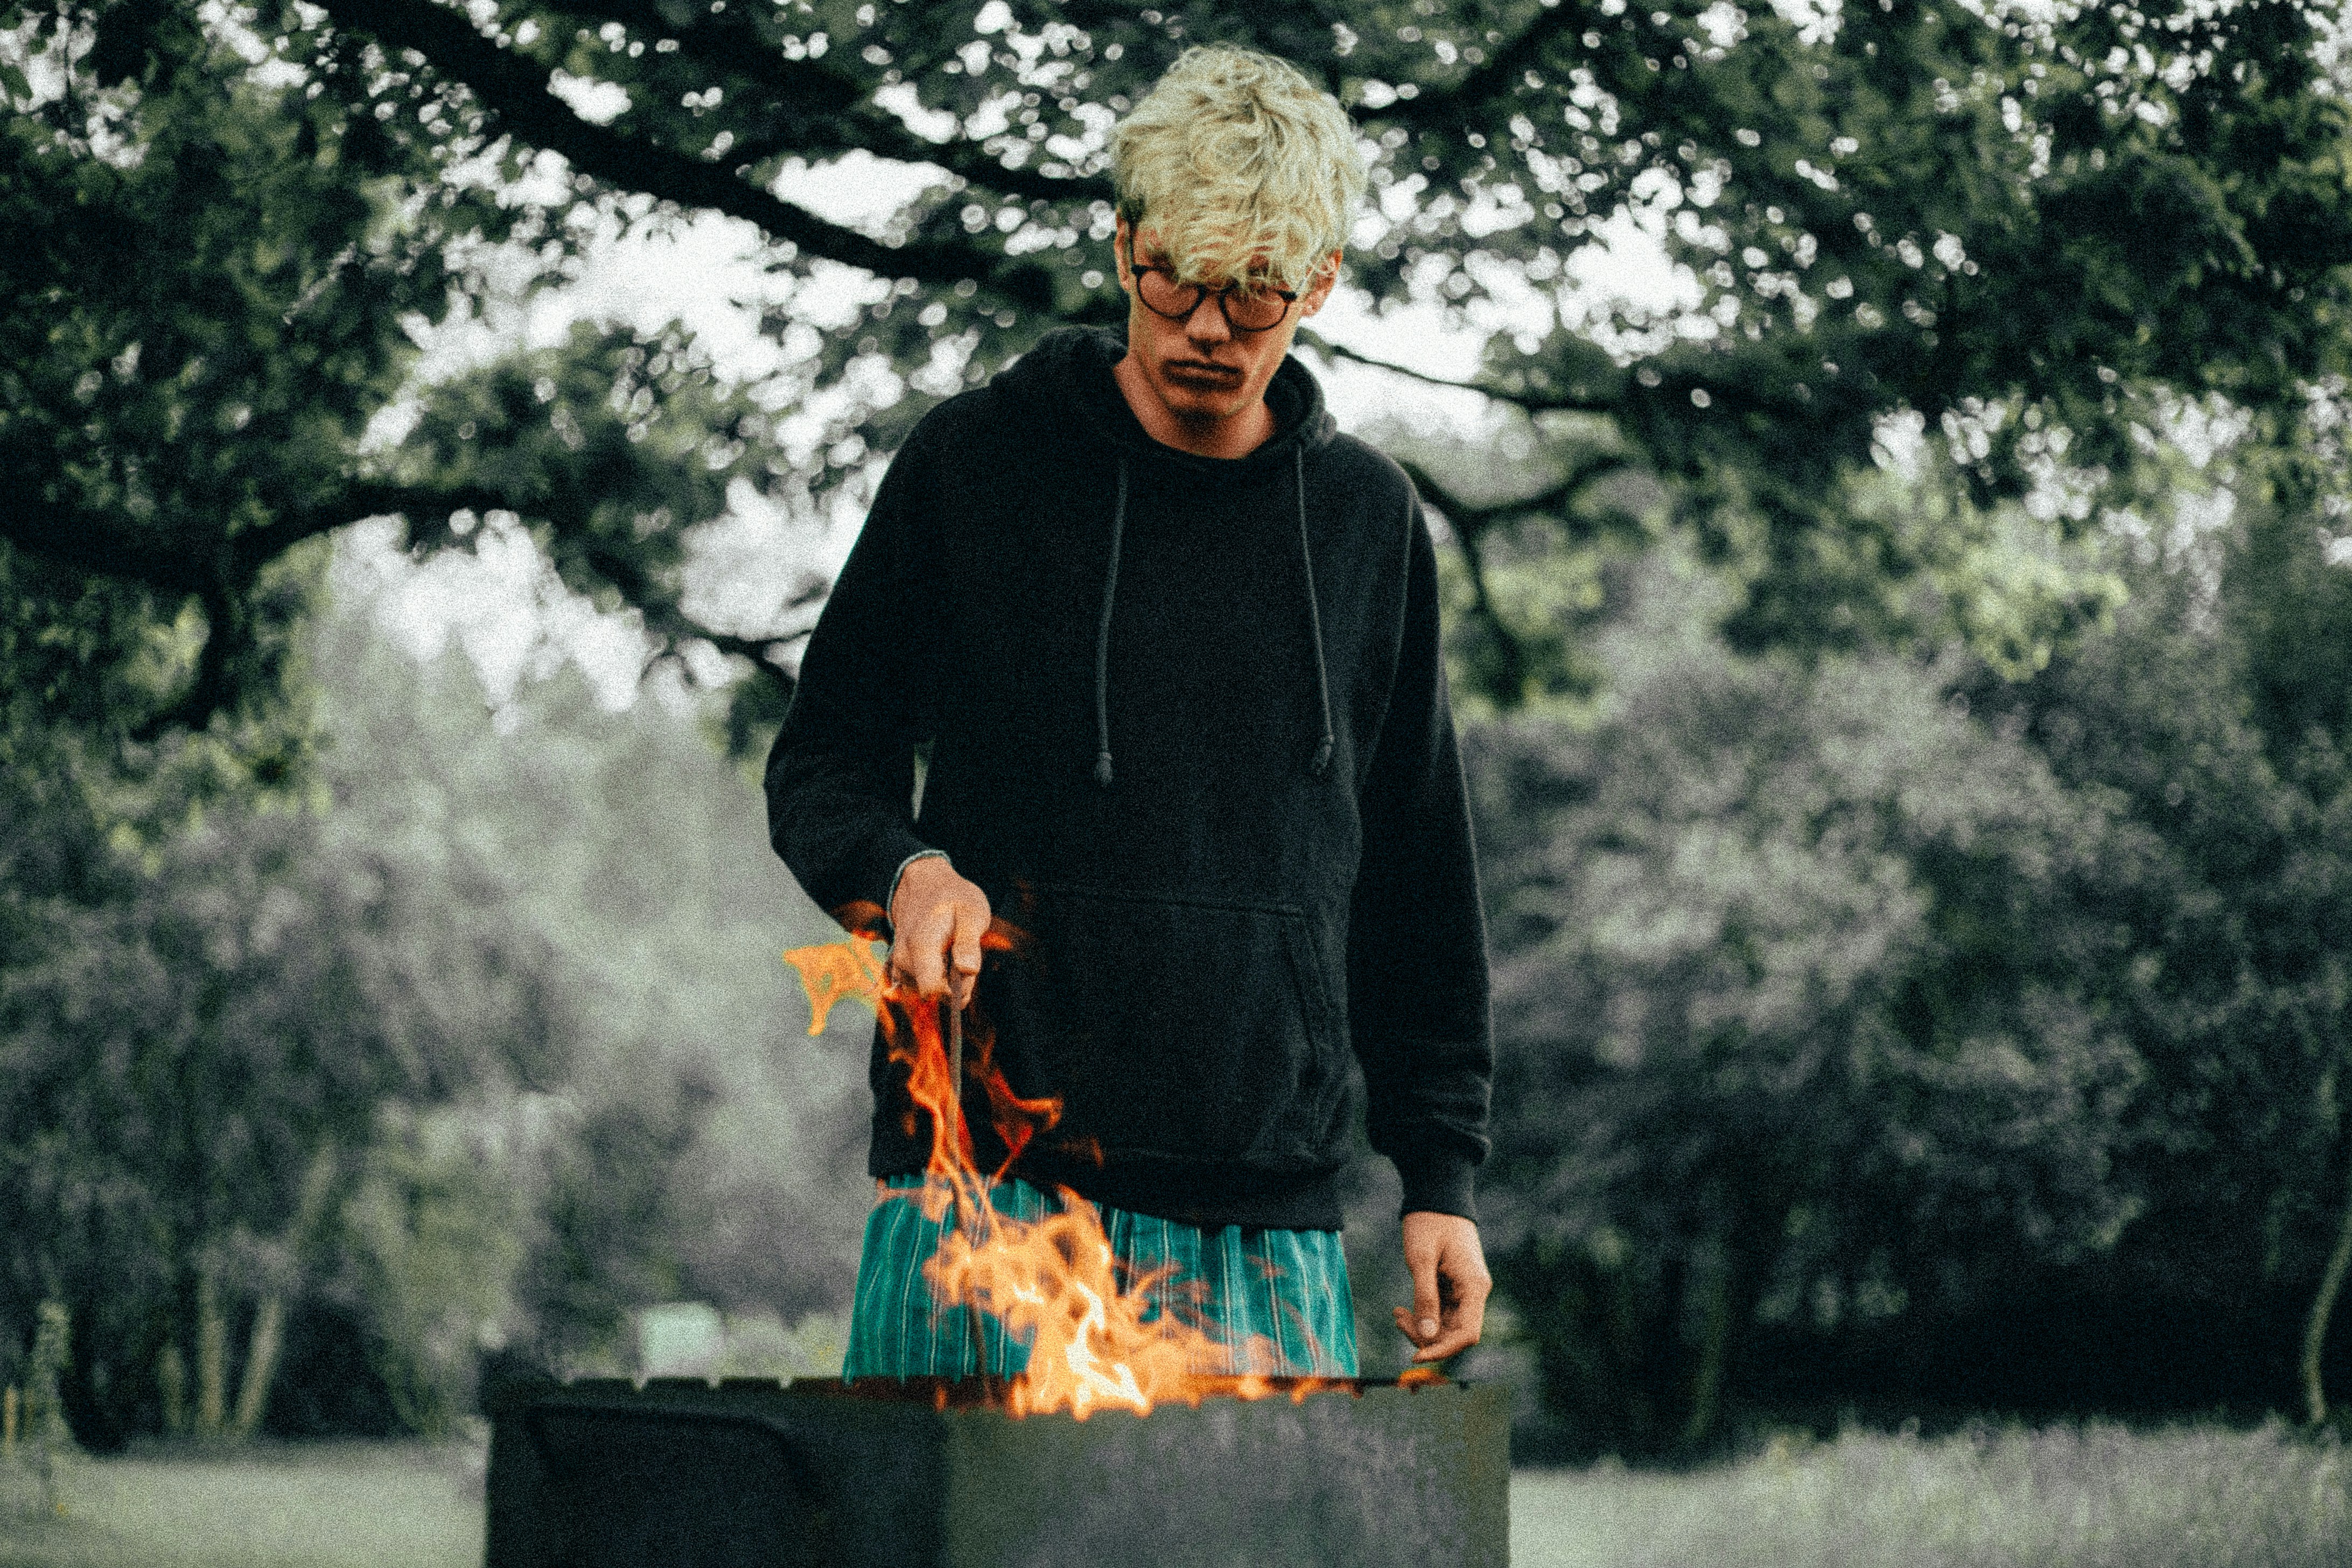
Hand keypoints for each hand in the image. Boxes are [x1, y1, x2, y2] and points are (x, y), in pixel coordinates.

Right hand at [889, 855, 991, 1009]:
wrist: (925, 885)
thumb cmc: (953, 898)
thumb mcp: (971, 913)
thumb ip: (968, 943)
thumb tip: (968, 971)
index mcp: (920, 946)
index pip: (931, 990)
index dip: (954, 990)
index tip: (967, 971)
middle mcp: (903, 959)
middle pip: (933, 993)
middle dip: (953, 983)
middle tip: (962, 953)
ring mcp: (899, 964)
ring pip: (928, 990)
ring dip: (946, 978)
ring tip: (951, 950)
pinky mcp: (900, 968)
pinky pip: (921, 985)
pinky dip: (936, 976)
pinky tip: (942, 956)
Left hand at [1393, 1211, 1490, 1363]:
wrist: (1437, 1197)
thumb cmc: (1429, 1223)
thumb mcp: (1421, 1259)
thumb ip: (1425, 1298)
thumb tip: (1427, 1338)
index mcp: (1474, 1286)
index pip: (1467, 1334)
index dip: (1443, 1350)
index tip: (1415, 1355)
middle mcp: (1474, 1292)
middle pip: (1455, 1333)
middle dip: (1426, 1337)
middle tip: (1398, 1320)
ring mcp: (1465, 1291)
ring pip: (1446, 1326)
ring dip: (1421, 1327)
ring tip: (1397, 1314)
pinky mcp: (1454, 1288)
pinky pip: (1441, 1313)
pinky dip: (1423, 1316)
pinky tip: (1403, 1310)